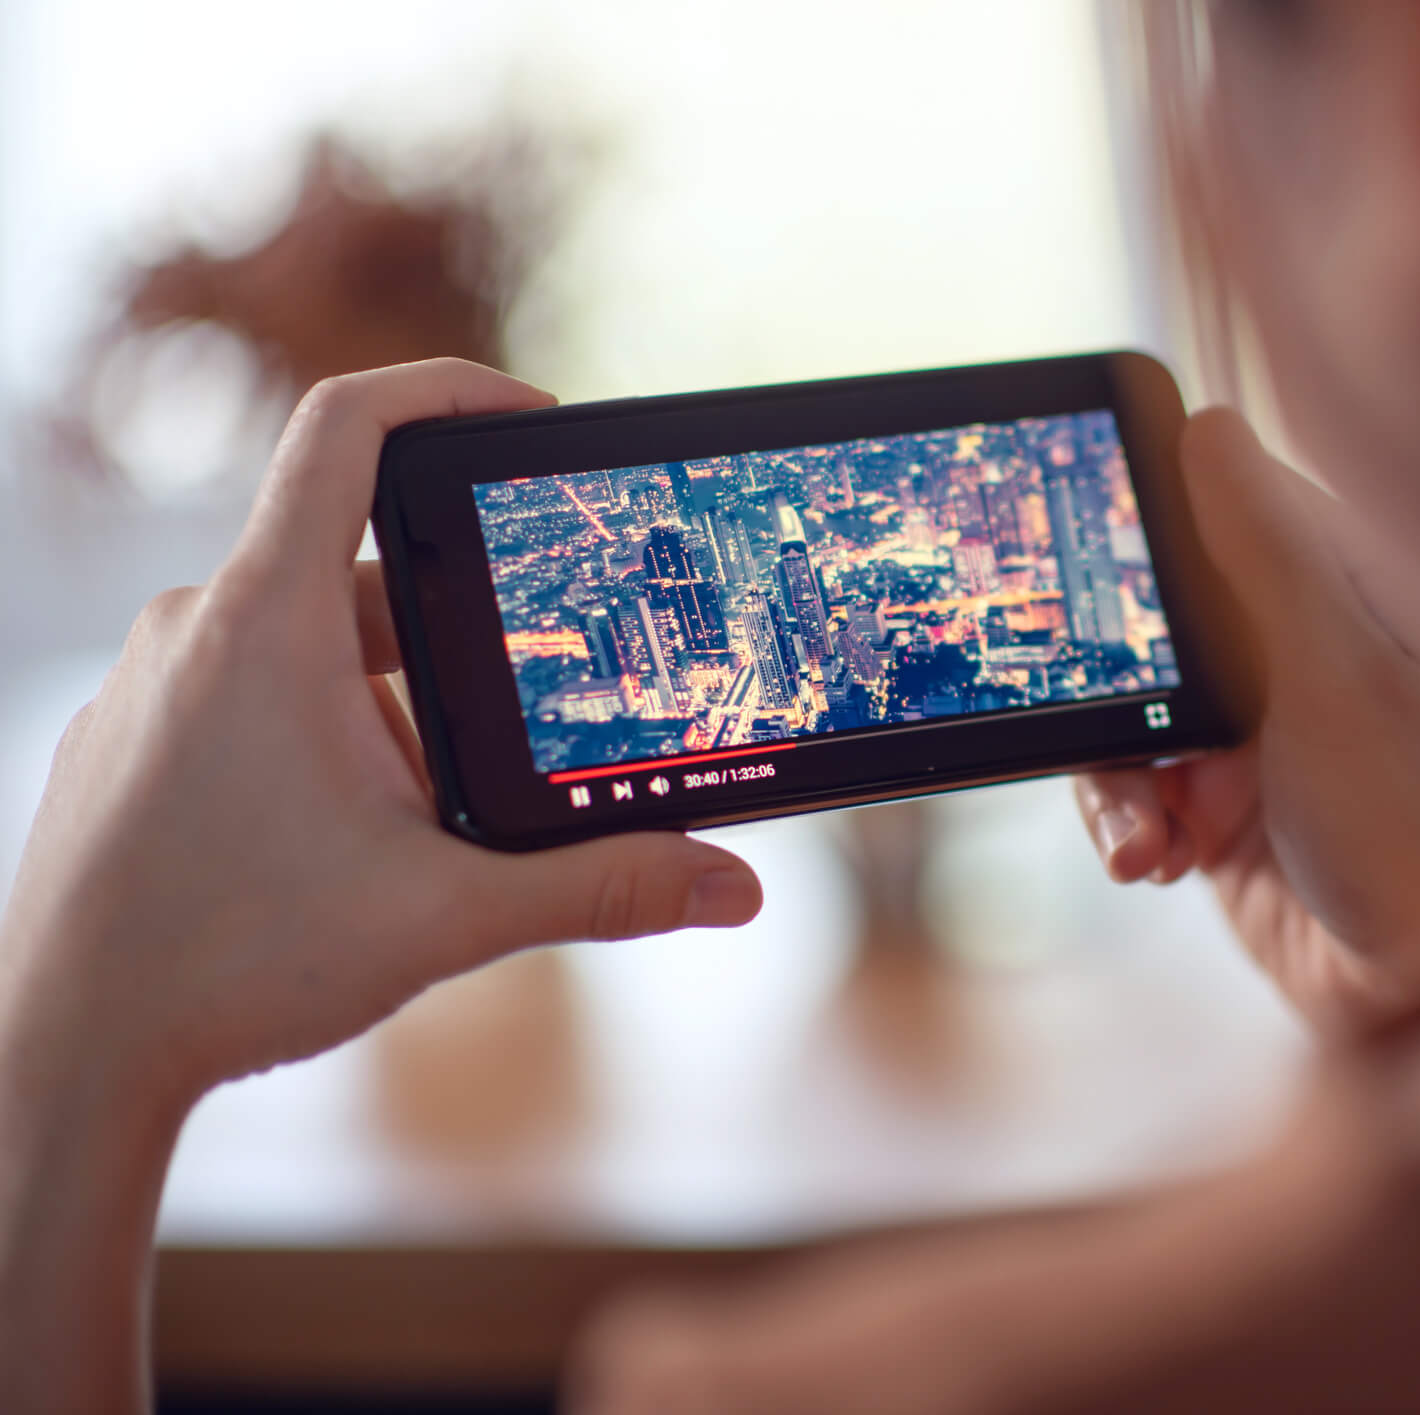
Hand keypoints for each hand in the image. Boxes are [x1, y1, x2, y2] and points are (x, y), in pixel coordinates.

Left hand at [1, 359, 762, 1103]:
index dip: (449, 391)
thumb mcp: (445, 917)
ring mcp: (150, 681)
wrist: (60, 1054)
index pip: (350, 426)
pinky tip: (336, 849)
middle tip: (517, 720)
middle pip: (360, 567)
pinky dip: (316, 740)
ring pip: (305, 645)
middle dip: (455, 643)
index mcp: (268, 621)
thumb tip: (732, 887)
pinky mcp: (128, 738)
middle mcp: (195, 626)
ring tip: (416, 827)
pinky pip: (245, 694)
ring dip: (386, 709)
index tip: (529, 417)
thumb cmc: (228, 967)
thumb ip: (600, 890)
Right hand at [1077, 410, 1419, 1032]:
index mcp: (1350, 585)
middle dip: (1122, 684)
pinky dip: (1131, 822)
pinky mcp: (1218, 800)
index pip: (1226, 501)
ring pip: (1127, 704)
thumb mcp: (1329, 680)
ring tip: (1153, 836)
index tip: (1091, 562)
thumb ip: (1260, 559)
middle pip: (1155, 610)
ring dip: (1121, 775)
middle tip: (1132, 736)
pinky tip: (1158, 862)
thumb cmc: (1411, 833)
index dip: (1151, 524)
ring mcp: (1257, 724)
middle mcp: (1301, 643)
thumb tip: (1204, 424)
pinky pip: (1131, 781)